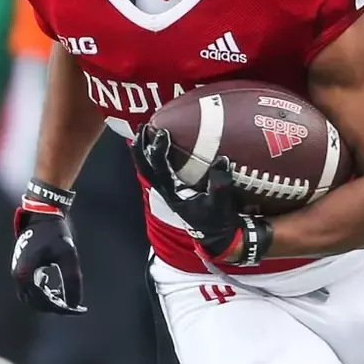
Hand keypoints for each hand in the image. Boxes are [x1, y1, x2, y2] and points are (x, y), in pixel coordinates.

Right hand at [11, 180, 86, 314]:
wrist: (42, 215)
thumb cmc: (55, 234)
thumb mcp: (68, 256)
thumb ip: (72, 280)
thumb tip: (74, 304)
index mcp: (25, 275)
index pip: (43, 302)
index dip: (62, 308)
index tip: (78, 309)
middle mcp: (18, 276)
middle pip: (35, 303)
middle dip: (54, 307)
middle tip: (72, 306)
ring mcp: (17, 273)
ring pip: (31, 298)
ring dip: (47, 301)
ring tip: (63, 297)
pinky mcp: (20, 269)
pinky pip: (30, 290)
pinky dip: (42, 293)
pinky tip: (54, 289)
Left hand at [132, 126, 271, 265]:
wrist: (217, 237)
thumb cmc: (217, 221)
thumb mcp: (220, 205)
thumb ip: (219, 184)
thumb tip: (222, 159)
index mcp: (173, 194)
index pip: (160, 169)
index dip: (159, 151)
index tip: (163, 133)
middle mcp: (167, 191)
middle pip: (146, 168)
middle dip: (141, 148)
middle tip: (142, 127)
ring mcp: (169, 190)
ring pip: (149, 168)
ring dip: (145, 150)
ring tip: (145, 130)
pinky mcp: (175, 188)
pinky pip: (160, 169)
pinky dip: (156, 156)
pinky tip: (160, 143)